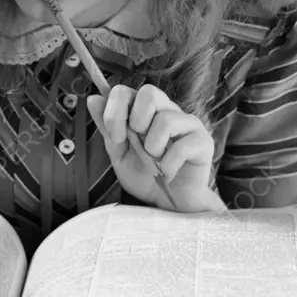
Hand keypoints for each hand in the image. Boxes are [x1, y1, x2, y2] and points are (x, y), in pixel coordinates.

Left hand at [86, 84, 225, 212]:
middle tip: (138, 143)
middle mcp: (167, 111)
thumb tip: (93, 98)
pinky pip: (183, 144)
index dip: (115, 111)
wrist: (169, 205)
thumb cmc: (146, 177)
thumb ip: (107, 128)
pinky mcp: (203, 141)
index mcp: (144, 112)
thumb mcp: (119, 154)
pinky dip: (169, 164)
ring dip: (154, 147)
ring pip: (166, 119)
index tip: (115, 137)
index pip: (125, 91)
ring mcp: (187, 124)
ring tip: (157, 161)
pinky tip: (169, 171)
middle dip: (136, 120)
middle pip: (149, 92)